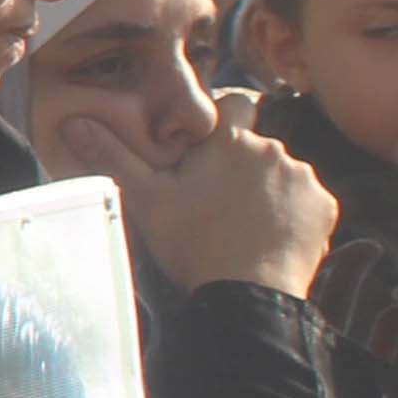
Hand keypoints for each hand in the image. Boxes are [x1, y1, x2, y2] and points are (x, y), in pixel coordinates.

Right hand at [50, 91, 338, 299]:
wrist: (248, 297)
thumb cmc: (194, 245)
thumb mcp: (146, 201)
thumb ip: (112, 157)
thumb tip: (73, 122)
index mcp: (231, 140)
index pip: (237, 101)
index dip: (226, 120)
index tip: (213, 148)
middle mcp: (273, 150)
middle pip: (257, 146)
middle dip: (242, 167)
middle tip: (218, 203)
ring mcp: (303, 179)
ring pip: (283, 175)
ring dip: (269, 192)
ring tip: (245, 227)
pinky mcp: (324, 209)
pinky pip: (307, 203)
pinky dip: (294, 216)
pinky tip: (271, 239)